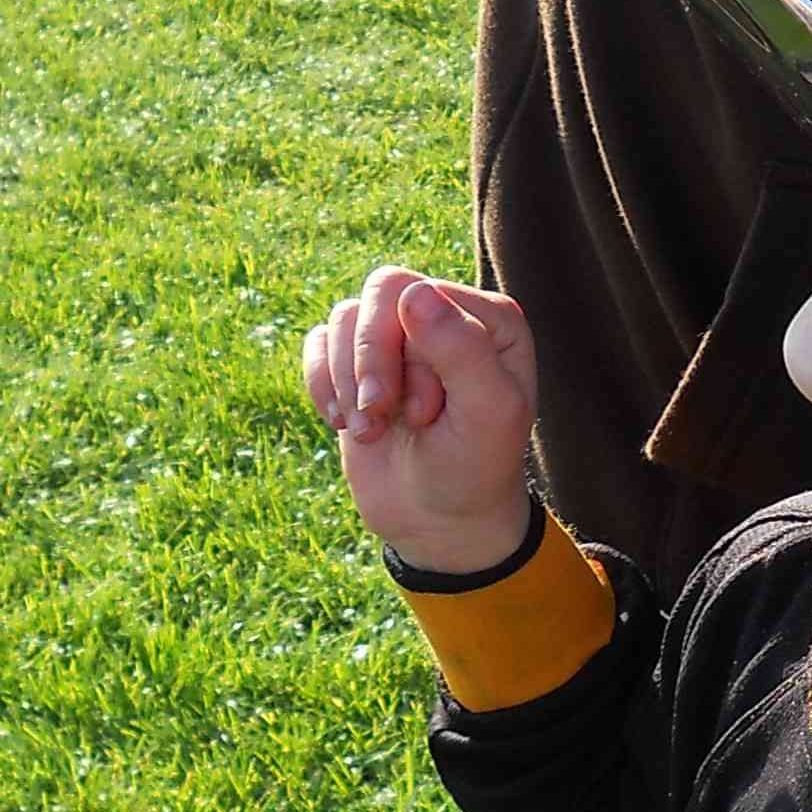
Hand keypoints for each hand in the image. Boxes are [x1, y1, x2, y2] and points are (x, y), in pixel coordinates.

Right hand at [301, 267, 536, 570]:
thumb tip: (414, 293)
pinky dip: (320, 382)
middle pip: (381, 290)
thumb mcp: (486, 415)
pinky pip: (318, 340)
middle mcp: (447, 315)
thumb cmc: (475, 468)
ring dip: (346, 381)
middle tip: (379, 416)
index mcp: (492, 319)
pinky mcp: (359, 362)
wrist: (439, 521)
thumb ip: (463, 348)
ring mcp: (400, 337)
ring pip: (345, 316)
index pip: (424, 295)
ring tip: (371, 431)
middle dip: (369, 359)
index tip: (426, 413)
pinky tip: (341, 423)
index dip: (410, 353)